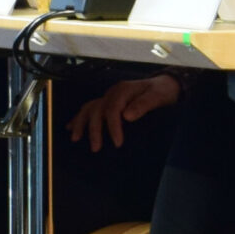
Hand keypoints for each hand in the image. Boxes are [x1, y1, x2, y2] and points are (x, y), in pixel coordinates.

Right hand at [65, 74, 180, 150]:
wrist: (164, 85)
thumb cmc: (162, 92)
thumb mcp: (157, 97)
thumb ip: (143, 105)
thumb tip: (127, 116)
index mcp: (123, 90)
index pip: (113, 109)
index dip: (113, 127)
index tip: (117, 143)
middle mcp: (112, 92)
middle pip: (97, 109)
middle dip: (94, 129)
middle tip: (96, 148)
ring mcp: (108, 96)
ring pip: (88, 108)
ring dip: (80, 122)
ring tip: (75, 138)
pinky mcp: (108, 102)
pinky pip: (89, 108)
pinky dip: (79, 118)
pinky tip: (70, 127)